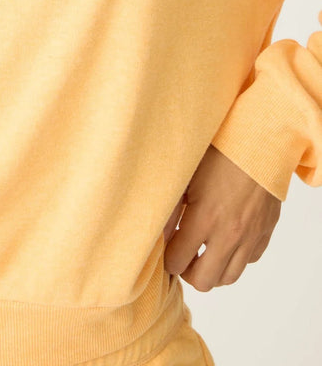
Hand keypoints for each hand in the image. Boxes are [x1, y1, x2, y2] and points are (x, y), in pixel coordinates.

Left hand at [162, 143, 281, 291]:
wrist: (258, 140)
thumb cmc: (218, 152)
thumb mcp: (185, 175)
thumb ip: (169, 208)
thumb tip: (155, 235)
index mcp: (205, 219)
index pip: (177, 262)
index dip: (167, 259)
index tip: (165, 249)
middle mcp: (229, 234)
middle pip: (204, 281)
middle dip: (187, 272)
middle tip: (182, 255)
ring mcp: (250, 236)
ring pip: (229, 277)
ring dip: (212, 269)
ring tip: (202, 250)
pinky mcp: (265, 231)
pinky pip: (249, 260)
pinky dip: (235, 257)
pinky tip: (225, 238)